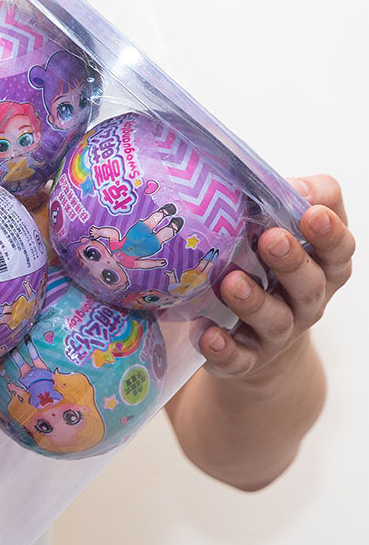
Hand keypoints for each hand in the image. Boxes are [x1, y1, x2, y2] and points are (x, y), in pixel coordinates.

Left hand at [199, 175, 354, 381]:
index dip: (328, 233)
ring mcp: (277, 333)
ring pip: (275, 321)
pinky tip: (207, 334)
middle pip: (309, 285)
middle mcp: (307, 302)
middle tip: (269, 239)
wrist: (254, 338)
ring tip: (231, 282)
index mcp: (322, 267)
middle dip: (291, 262)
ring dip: (254, 302)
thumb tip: (291, 186)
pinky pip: (238, 358)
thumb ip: (293, 201)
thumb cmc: (270, 269)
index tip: (312, 214)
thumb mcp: (287, 231)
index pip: (337, 250)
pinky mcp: (246, 359)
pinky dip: (223, 349)